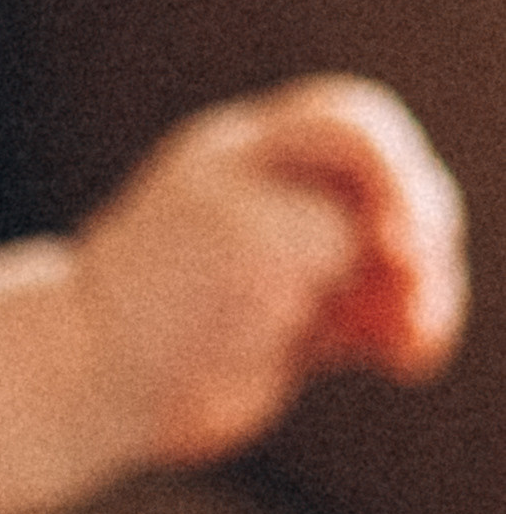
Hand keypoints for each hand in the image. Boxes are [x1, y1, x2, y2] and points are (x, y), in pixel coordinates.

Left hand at [74, 75, 463, 466]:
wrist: (87, 386)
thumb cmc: (154, 304)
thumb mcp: (252, 242)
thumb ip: (332, 227)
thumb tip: (400, 254)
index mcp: (250, 156)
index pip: (352, 127)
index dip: (396, 170)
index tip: (398, 238)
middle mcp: (278, 199)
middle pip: (392, 190)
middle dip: (421, 236)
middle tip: (411, 290)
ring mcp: (293, 262)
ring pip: (397, 258)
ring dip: (425, 292)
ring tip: (412, 340)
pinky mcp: (304, 323)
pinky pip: (382, 315)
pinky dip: (406, 332)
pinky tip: (407, 361)